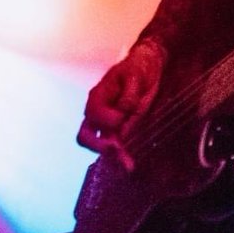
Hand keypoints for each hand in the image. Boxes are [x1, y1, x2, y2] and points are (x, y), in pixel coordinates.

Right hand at [76, 40, 165, 169]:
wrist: (148, 65)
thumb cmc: (139, 67)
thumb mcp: (136, 75)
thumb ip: (128, 95)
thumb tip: (122, 113)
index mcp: (98, 96)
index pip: (94, 115)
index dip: (108, 119)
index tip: (123, 115)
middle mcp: (97, 112)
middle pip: (86, 136)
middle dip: (100, 147)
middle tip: (117, 151)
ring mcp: (106, 123)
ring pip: (100, 145)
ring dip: (112, 158)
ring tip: (127, 167)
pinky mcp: (118, 129)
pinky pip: (113, 146)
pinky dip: (119, 157)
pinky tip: (128, 165)